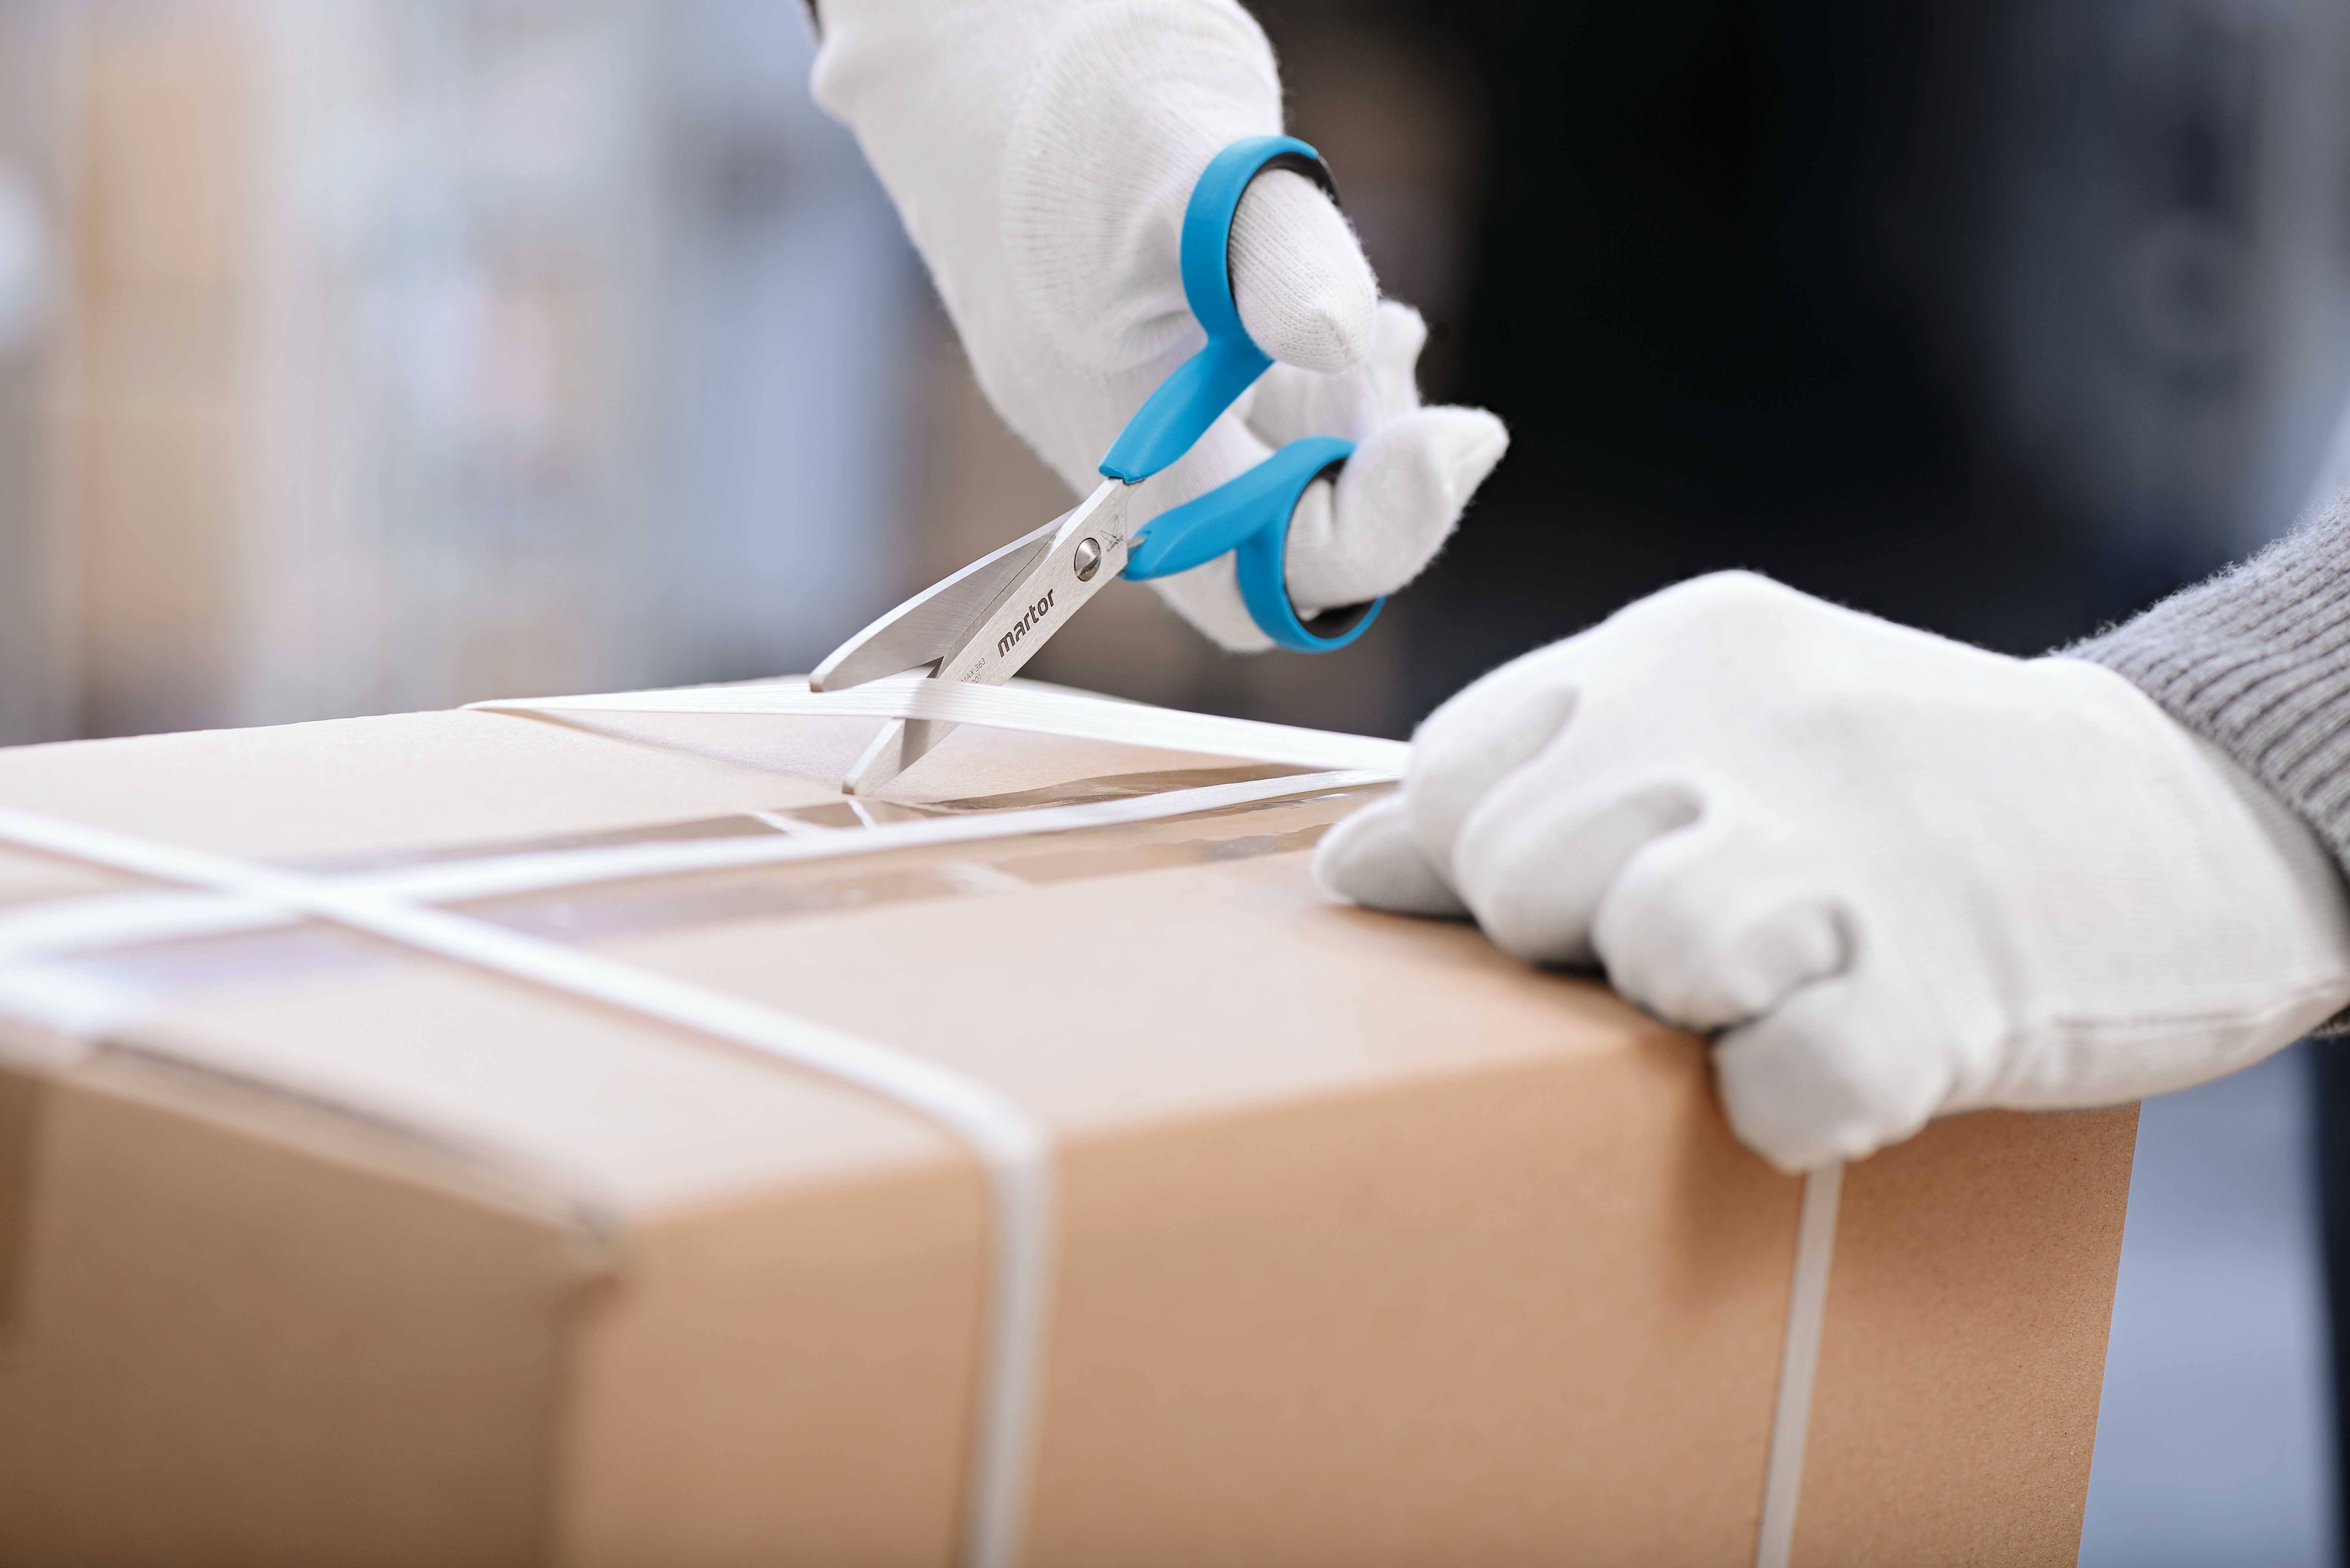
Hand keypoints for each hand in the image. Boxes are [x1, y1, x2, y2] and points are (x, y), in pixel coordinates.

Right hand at [813, 0, 1506, 647]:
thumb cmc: (1071, 90)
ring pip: (1277, 492)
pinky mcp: (1160, 368)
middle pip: (1279, 558)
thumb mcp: (1189, 152)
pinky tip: (1360, 319)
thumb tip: (1344, 335)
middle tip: (1399, 355)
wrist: (971, 39)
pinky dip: (1330, 396)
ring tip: (1386, 325)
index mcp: (1120, 442)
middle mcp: (1125, 454)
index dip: (1383, 531)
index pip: (1269, 572)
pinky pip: (1261, 431)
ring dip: (1358, 434)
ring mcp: (1139, 414)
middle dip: (1372, 484)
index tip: (1466, 433)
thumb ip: (1271, 251)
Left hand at [1314, 572, 2349, 1169]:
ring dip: (1690, 1009)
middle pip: (1520, 874)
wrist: (2191, 810)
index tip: (1594, 889)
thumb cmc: (1907, 790)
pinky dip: (1805, 1107)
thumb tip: (1347, 867)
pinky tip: (1858, 1058)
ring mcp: (1856, 846)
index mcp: (1683, 646)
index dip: (1493, 864)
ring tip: (1780, 985)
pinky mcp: (1946, 985)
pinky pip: (1788, 1089)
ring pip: (1649, 952)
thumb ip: (1534, 780)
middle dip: (1580, 942)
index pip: (1455, 774)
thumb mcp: (1713, 730)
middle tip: (1708, 943)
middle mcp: (1757, 719)